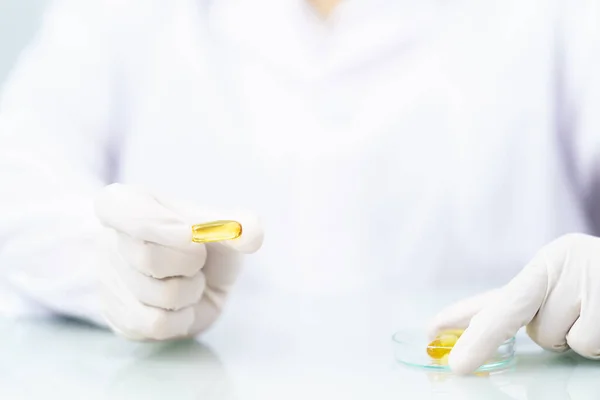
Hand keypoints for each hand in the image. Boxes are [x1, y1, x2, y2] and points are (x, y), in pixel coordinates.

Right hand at [94, 183, 262, 340]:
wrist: (199, 279)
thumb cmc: (207, 243)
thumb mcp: (224, 225)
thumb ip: (238, 224)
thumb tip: (253, 234)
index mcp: (128, 204)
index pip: (118, 207)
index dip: (156, 224)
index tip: (188, 234)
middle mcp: (109, 241)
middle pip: (149, 257)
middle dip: (190, 261)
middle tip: (197, 257)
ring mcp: (110, 282)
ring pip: (159, 295)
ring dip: (190, 290)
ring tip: (188, 279)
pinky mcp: (120, 318)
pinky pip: (157, 323)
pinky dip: (182, 317)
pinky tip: (181, 304)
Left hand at [429, 233, 599, 373]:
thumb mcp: (569, 293)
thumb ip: (536, 311)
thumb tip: (489, 335)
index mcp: (547, 264)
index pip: (496, 295)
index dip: (460, 316)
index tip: (429, 331)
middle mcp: (559, 262)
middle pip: (509, 311)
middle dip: (480, 340)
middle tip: (457, 366)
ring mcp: (585, 275)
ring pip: (555, 337)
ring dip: (575, 339)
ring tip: (599, 314)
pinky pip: (585, 341)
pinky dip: (599, 344)